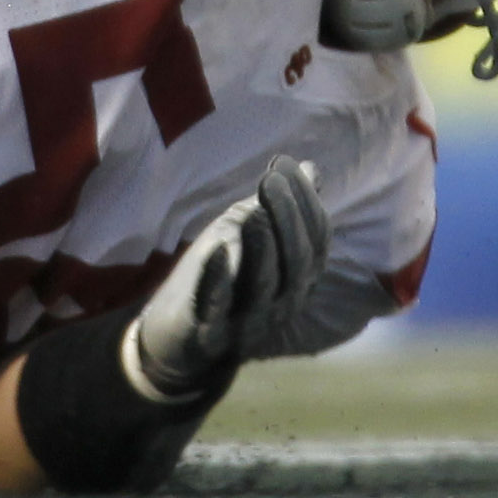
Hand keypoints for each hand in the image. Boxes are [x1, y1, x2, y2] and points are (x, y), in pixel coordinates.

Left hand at [130, 156, 330, 399]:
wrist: (178, 332)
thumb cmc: (222, 273)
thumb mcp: (252, 233)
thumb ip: (280, 208)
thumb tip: (311, 169)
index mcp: (300, 277)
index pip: (318, 238)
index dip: (305, 199)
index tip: (284, 164)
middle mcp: (284, 303)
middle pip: (300, 261)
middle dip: (288, 216)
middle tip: (269, 180)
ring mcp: (250, 322)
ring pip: (268, 284)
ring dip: (262, 243)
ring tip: (251, 210)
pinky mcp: (211, 334)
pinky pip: (220, 308)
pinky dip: (219, 278)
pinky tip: (217, 248)